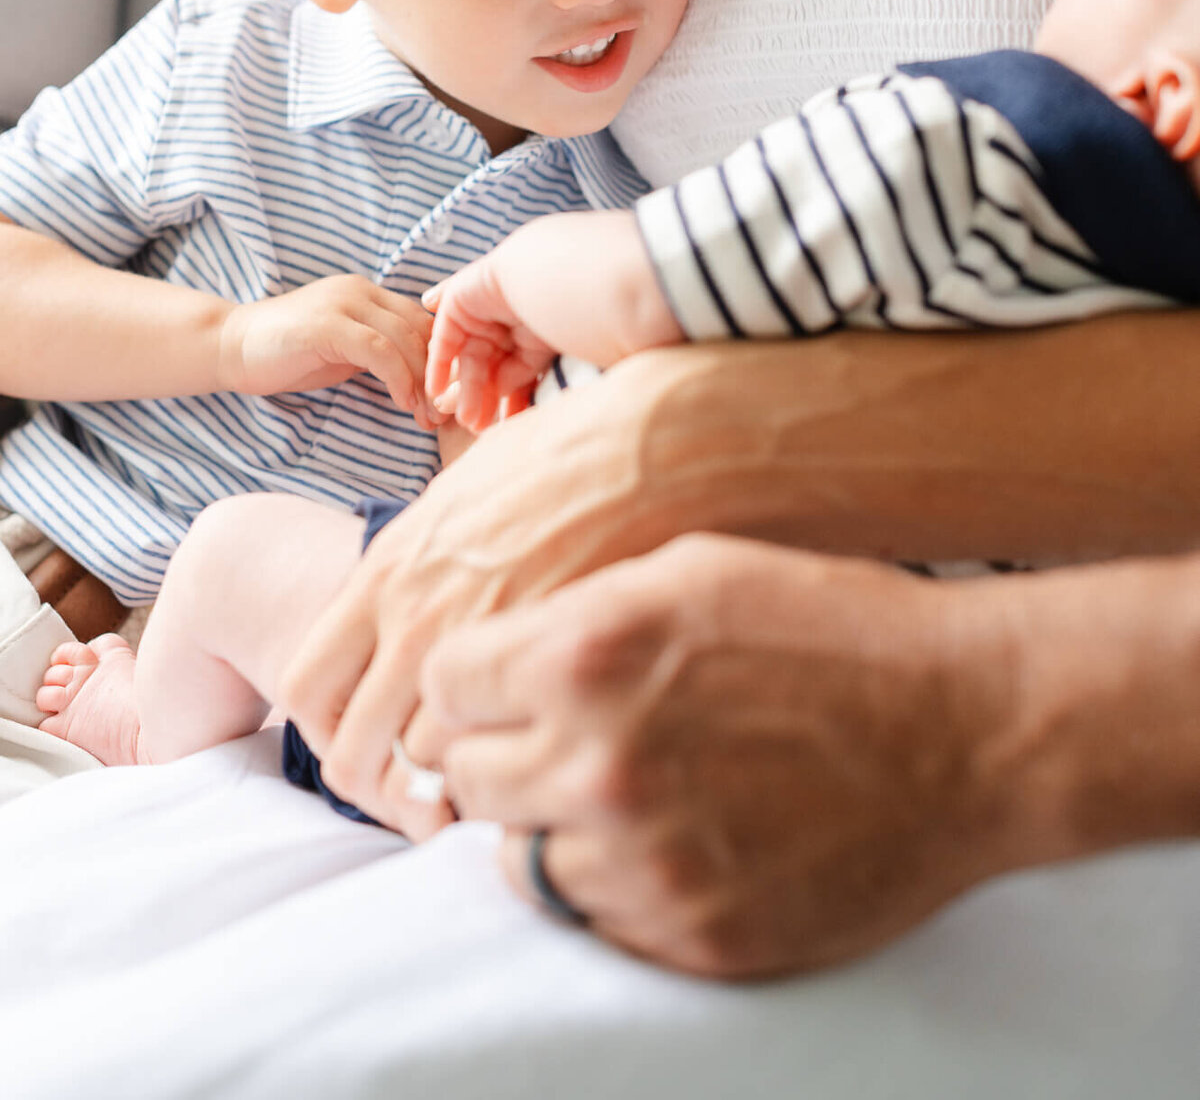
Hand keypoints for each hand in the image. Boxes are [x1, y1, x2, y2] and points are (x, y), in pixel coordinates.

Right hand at [218, 275, 440, 428]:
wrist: (231, 345)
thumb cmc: (288, 353)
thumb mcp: (344, 349)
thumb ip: (379, 352)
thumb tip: (424, 379)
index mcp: (368, 293)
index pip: (423, 320)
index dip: (443, 358)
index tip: (450, 395)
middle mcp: (361, 291)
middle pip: (422, 328)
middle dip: (440, 373)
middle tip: (447, 413)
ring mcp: (343, 303)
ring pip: (405, 339)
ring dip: (423, 383)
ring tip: (428, 417)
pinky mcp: (328, 324)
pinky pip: (380, 350)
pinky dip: (398, 379)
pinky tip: (403, 403)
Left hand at [278, 345, 699, 836]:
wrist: (652, 450)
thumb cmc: (565, 458)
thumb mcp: (462, 495)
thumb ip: (418, 565)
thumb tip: (406, 603)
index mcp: (386, 572)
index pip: (305, 688)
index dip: (330, 730)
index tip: (368, 743)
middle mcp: (414, 619)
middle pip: (354, 752)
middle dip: (383, 786)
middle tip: (426, 797)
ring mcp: (479, 654)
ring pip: (424, 771)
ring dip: (448, 788)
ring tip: (486, 786)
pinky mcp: (544, 681)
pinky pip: (497, 767)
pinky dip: (508, 785)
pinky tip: (537, 772)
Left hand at [406, 535, 1014, 977]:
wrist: (968, 728)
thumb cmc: (834, 626)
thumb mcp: (692, 568)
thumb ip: (574, 613)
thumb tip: (494, 657)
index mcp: (585, 657)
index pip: (442, 688)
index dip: (473, 683)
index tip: (502, 687)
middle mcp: (597, 766)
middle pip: (466, 779)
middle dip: (498, 752)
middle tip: (553, 738)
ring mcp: (644, 863)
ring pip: (520, 861)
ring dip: (548, 826)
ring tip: (611, 792)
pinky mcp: (693, 935)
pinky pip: (595, 921)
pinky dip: (610, 884)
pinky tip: (665, 837)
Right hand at [424, 211, 680, 430]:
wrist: (676, 296)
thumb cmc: (589, 276)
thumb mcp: (516, 266)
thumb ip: (469, 289)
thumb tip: (435, 302)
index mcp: (517, 268)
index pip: (462, 310)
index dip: (443, 350)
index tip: (432, 390)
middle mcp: (540, 297)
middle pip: (488, 345)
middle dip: (469, 382)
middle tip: (465, 421)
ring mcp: (570, 330)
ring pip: (516, 368)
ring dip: (496, 398)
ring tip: (486, 429)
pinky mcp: (599, 361)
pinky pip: (551, 385)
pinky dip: (529, 405)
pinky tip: (516, 424)